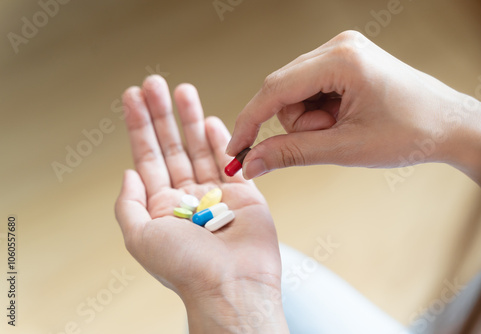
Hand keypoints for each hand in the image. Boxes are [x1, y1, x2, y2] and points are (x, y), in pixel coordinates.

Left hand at [115, 76, 287, 332]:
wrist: (231, 284)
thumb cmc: (186, 268)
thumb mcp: (139, 238)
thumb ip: (129, 204)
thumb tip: (127, 172)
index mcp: (161, 207)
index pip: (147, 157)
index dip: (139, 126)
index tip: (133, 97)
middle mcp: (187, 198)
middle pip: (172, 146)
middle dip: (162, 114)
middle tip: (155, 83)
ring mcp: (215, 194)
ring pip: (199, 148)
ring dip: (190, 118)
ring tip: (182, 90)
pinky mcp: (243, 194)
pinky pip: (230, 160)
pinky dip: (221, 139)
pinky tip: (209, 120)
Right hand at [226, 30, 480, 184]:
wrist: (450, 125)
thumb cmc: (412, 132)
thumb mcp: (346, 148)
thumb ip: (292, 153)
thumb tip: (253, 163)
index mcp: (341, 59)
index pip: (275, 89)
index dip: (250, 121)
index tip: (236, 150)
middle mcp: (339, 46)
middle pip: (283, 90)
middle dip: (296, 123)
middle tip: (325, 139)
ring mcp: (342, 52)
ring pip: (295, 92)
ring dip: (309, 120)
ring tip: (342, 130)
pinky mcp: (346, 62)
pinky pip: (311, 90)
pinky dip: (319, 112)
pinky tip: (343, 120)